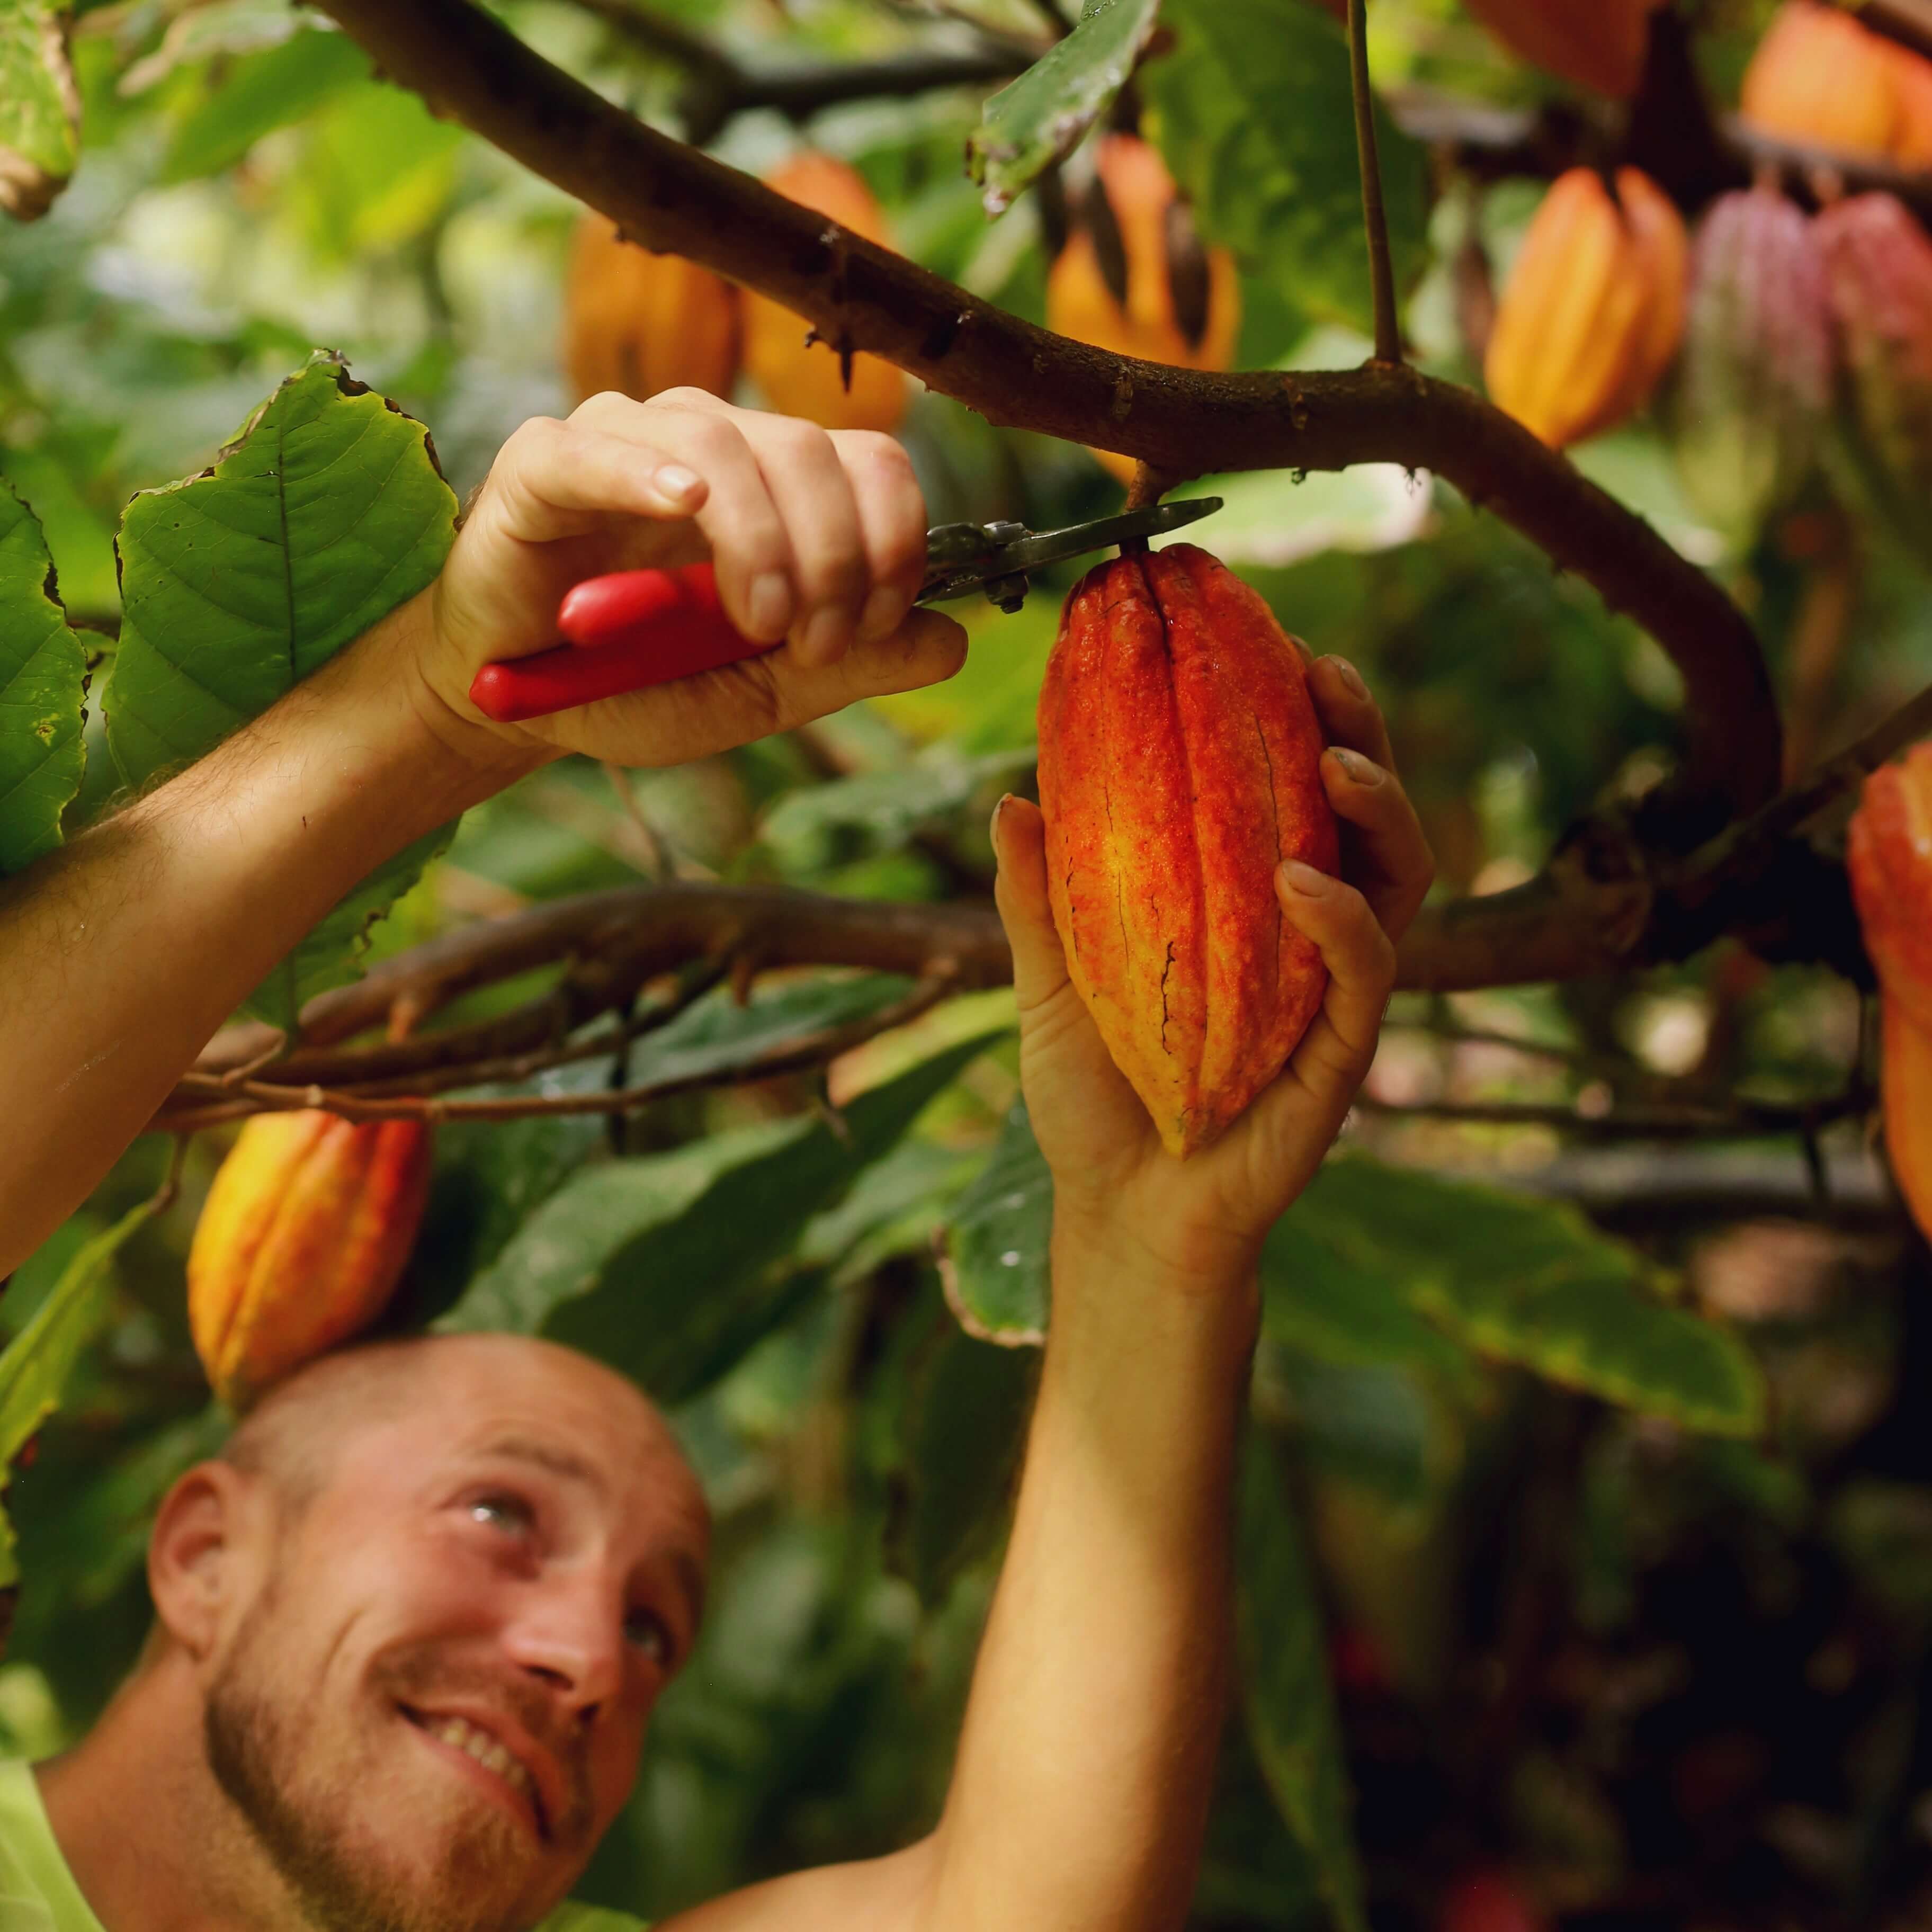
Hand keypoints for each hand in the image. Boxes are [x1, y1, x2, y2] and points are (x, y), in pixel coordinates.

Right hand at [411, 390, 966, 768]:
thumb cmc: (637, 684)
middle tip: (810, 644)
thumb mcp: (761, 690)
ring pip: (724, 446)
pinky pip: (599, 448)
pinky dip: (646, 473)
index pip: (870, 461)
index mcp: (775, 482)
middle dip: (834, 554)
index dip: (893, 538)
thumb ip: (851, 663)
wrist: (518, 701)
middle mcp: (711, 442)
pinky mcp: (544, 461)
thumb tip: (952, 641)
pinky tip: (683, 508)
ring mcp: (625, 439)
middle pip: (810, 449)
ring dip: (761, 539)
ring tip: (757, 620)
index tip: (873, 626)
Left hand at [991, 654, 1432, 1281]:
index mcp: (1245, 906)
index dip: (1290, 720)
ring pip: (1395, 878)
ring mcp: (1331, 993)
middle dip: (1358, 736)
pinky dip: (1343, 918)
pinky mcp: (1341, 1053)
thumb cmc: (1095, 1100)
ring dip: (1377, 808)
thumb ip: (1037, 899)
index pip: (1286, 795)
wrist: (1121, 1214)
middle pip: (1361, 817)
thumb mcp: (1049, 985)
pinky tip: (1301, 880)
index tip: (1267, 650)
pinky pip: (1369, 971)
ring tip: (1334, 758)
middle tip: (1323, 671)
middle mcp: (1304, 937)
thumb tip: (1008, 799)